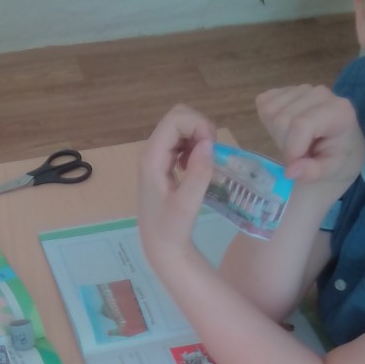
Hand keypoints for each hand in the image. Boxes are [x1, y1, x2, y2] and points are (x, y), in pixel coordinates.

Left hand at [137, 105, 215, 270]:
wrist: (161, 246)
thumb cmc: (171, 229)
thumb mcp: (187, 205)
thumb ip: (198, 174)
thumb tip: (208, 144)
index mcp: (151, 158)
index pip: (175, 120)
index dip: (198, 125)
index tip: (213, 147)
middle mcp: (151, 152)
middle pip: (177, 117)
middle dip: (199, 128)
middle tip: (210, 154)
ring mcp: (156, 156)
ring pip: (180, 127)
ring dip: (198, 137)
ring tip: (204, 163)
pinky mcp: (163, 163)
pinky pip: (181, 141)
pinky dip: (194, 147)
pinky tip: (195, 167)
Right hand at [256, 85, 364, 188]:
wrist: (339, 144)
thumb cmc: (338, 158)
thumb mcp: (331, 171)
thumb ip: (312, 172)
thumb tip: (290, 171)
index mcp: (339, 112)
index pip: (301, 125)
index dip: (292, 149)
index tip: (295, 166)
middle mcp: (321, 93)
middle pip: (282, 119)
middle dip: (285, 144)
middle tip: (299, 154)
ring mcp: (302, 88)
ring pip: (270, 111)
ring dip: (277, 134)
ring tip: (295, 142)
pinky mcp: (287, 89)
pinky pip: (264, 103)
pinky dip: (269, 122)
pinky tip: (286, 129)